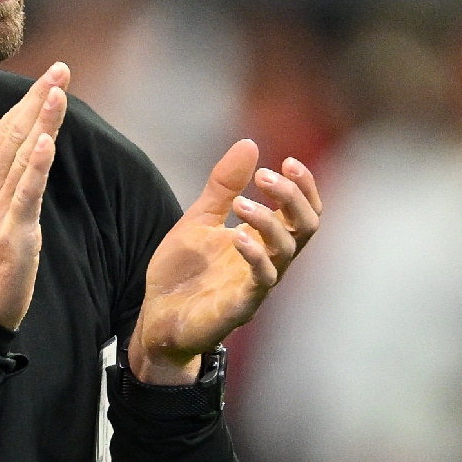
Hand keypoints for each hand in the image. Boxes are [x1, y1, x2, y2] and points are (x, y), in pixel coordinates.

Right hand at [0, 63, 69, 329]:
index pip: (4, 130)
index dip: (28, 101)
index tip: (50, 75)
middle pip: (14, 136)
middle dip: (38, 101)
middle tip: (60, 70)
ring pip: (22, 157)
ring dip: (41, 123)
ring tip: (57, 93)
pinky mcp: (13, 230)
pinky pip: (26, 193)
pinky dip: (37, 166)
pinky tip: (47, 142)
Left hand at [129, 139, 321, 383]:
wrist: (156, 317)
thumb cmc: (184, 272)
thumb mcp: (199, 219)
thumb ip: (223, 186)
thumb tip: (249, 143)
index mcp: (262, 240)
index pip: (301, 211)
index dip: (303, 187)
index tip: (286, 161)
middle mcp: (268, 261)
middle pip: (305, 227)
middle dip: (292, 197)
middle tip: (265, 176)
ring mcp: (257, 285)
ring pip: (287, 251)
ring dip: (269, 221)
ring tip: (243, 203)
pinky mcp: (241, 306)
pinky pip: (261, 281)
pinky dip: (254, 255)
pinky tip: (237, 236)